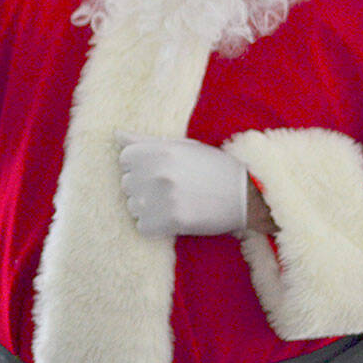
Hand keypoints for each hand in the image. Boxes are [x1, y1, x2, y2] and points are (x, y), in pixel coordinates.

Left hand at [115, 131, 248, 235]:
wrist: (245, 195)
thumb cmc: (212, 166)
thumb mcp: (181, 146)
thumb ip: (146, 141)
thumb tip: (116, 135)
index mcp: (160, 150)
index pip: (124, 158)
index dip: (139, 165)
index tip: (157, 170)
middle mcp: (158, 172)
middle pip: (126, 183)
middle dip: (142, 187)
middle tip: (169, 188)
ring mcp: (163, 198)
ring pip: (133, 206)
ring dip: (147, 208)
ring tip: (172, 202)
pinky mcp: (170, 221)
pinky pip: (142, 226)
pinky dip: (153, 226)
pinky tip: (172, 218)